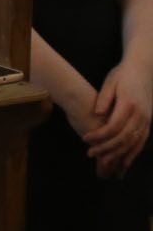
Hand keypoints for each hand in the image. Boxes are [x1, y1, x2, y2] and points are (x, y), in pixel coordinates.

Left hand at [86, 57, 152, 177]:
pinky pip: (142, 141)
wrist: (143, 69)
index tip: (85, 138)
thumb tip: (96, 113)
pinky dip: (133, 152)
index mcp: (128, 105)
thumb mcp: (110, 82)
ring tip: (104, 162)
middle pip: (123, 138)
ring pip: (134, 143)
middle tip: (90, 153)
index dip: (99, 135)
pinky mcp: (149, 122)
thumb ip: (104, 99)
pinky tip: (125, 161)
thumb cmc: (123, 74)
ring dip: (119, 154)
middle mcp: (140, 115)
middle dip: (106, 148)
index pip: (113, 126)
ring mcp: (147, 119)